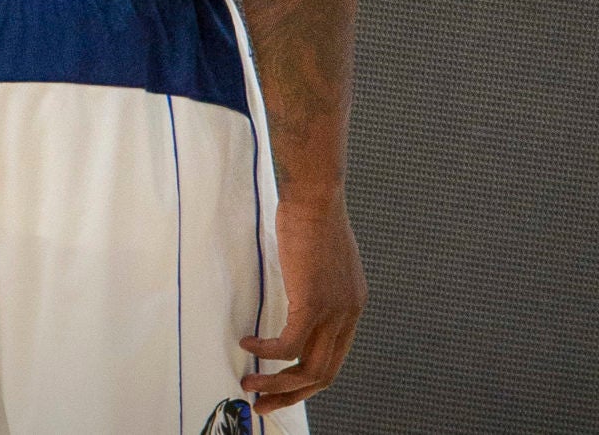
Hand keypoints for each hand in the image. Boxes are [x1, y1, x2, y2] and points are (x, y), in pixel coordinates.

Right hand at [241, 191, 365, 411]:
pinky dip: (265, 352)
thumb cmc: (310, 216)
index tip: (279, 387)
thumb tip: (291, 297)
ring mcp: (334, 311)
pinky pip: (287, 345)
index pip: (334, 358)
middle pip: (323, 373)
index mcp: (351, 306)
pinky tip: (247, 344)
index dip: (305, 380)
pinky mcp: (312, 302)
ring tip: (248, 385)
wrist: (315, 195)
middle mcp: (348, 314)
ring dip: (276, 383)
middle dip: (290, 394)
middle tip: (261, 403)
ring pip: (308, 368)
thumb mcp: (317, 260)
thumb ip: (311, 285)